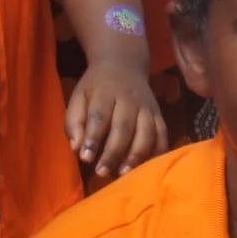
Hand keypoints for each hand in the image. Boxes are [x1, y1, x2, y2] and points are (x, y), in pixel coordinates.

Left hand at [67, 60, 165, 178]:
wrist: (124, 63)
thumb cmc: (96, 86)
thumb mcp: (79, 96)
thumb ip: (74, 121)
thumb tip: (76, 148)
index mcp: (105, 93)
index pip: (100, 115)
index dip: (93, 137)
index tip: (86, 158)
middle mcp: (129, 100)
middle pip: (124, 127)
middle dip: (114, 152)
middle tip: (102, 172)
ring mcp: (147, 107)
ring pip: (146, 132)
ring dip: (136, 155)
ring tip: (123, 173)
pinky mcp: (159, 115)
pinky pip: (162, 135)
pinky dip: (157, 152)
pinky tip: (146, 168)